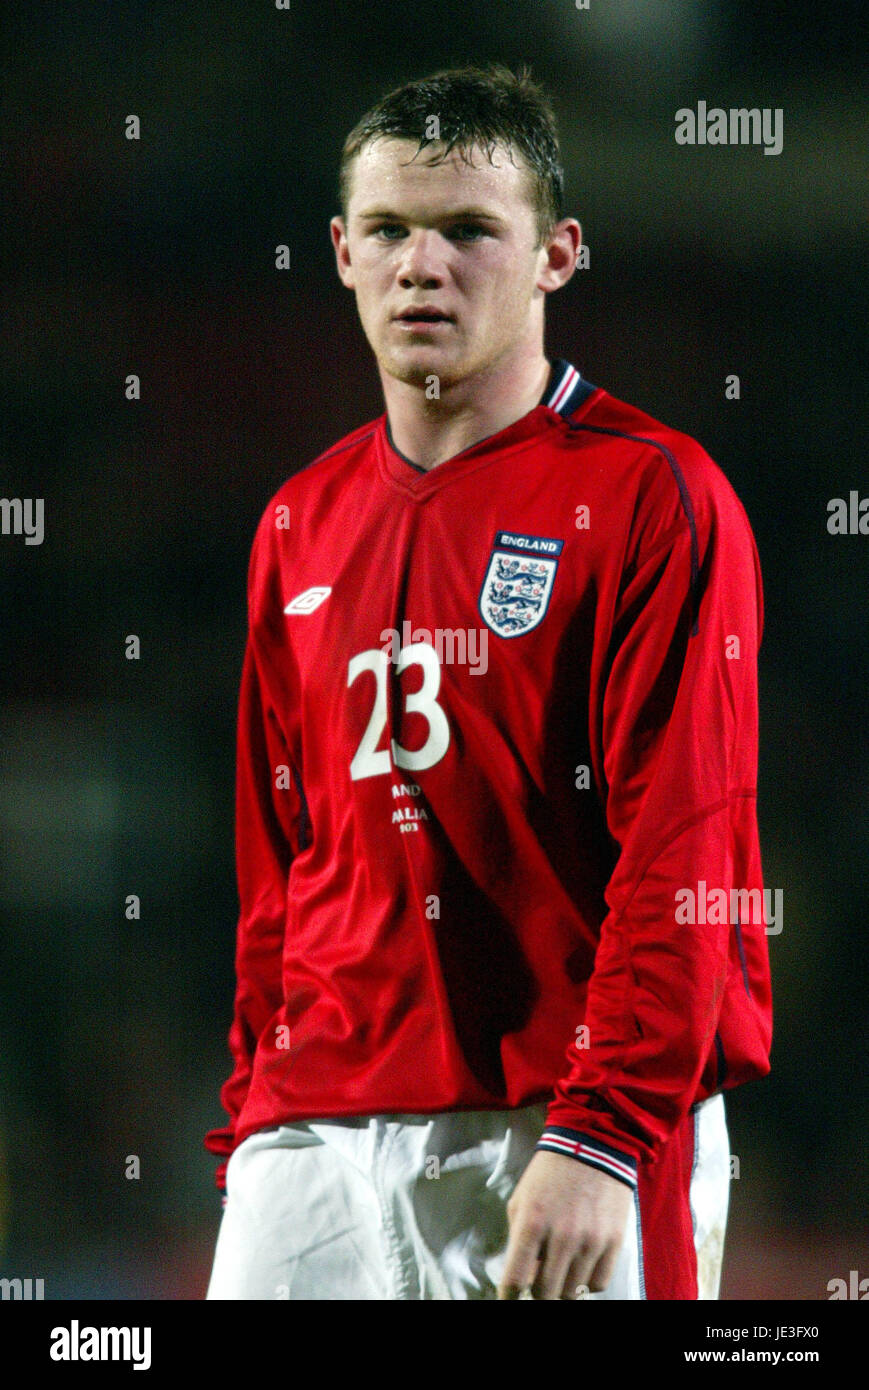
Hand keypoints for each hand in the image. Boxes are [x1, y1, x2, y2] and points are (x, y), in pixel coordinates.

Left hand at [497, 1150, 631, 1299]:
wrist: (593, 1147)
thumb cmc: (550, 1174)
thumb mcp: (521, 1199)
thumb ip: (517, 1239)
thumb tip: (521, 1275)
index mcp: (532, 1222)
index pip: (515, 1280)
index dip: (509, 1296)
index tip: (510, 1297)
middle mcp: (561, 1236)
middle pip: (545, 1294)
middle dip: (537, 1292)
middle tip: (538, 1282)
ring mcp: (590, 1241)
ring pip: (572, 1292)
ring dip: (562, 1287)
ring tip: (560, 1269)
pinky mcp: (613, 1242)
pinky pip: (598, 1284)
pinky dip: (587, 1282)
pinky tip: (581, 1266)